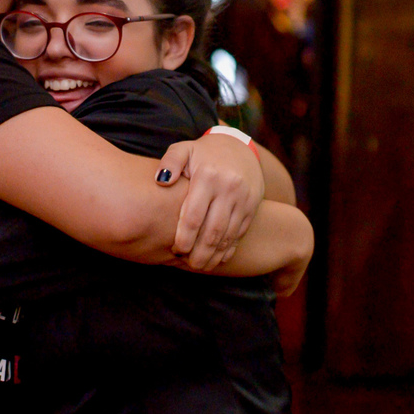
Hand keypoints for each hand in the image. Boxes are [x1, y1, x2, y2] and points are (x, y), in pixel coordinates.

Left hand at [156, 133, 264, 270]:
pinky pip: (240, 232)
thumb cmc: (203, 153)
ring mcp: (243, 198)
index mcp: (208, 176)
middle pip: (212, 231)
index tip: (176, 250)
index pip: (194, 216)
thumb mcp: (184, 149)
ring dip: (214, 255)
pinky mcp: (252, 206)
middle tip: (189, 265)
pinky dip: (229, 248)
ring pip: (228, 235)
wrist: (239, 147)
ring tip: (201, 266)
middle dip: (200, 253)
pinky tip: (217, 258)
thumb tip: (161, 181)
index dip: (184, 238)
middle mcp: (228, 188)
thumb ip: (170, 162)